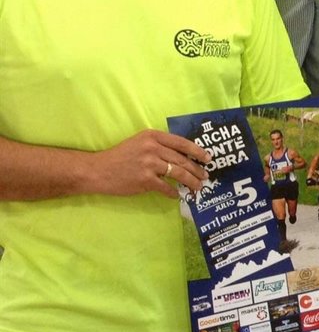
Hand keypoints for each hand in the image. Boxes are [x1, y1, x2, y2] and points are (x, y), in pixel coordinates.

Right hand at [89, 130, 210, 197]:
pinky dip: (173, 192)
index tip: (208, 158)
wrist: (98, 170)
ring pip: (178, 173)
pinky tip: (177, 195)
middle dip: (197, 170)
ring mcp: (149, 164)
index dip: (197, 151)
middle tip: (205, 176)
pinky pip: (166, 187)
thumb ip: (159, 146)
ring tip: (198, 187)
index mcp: (153, 136)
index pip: (181, 143)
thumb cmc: (120, 156)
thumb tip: (182, 156)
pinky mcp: (145, 180)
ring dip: (190, 182)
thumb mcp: (140, 142)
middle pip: (182, 160)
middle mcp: (152, 148)